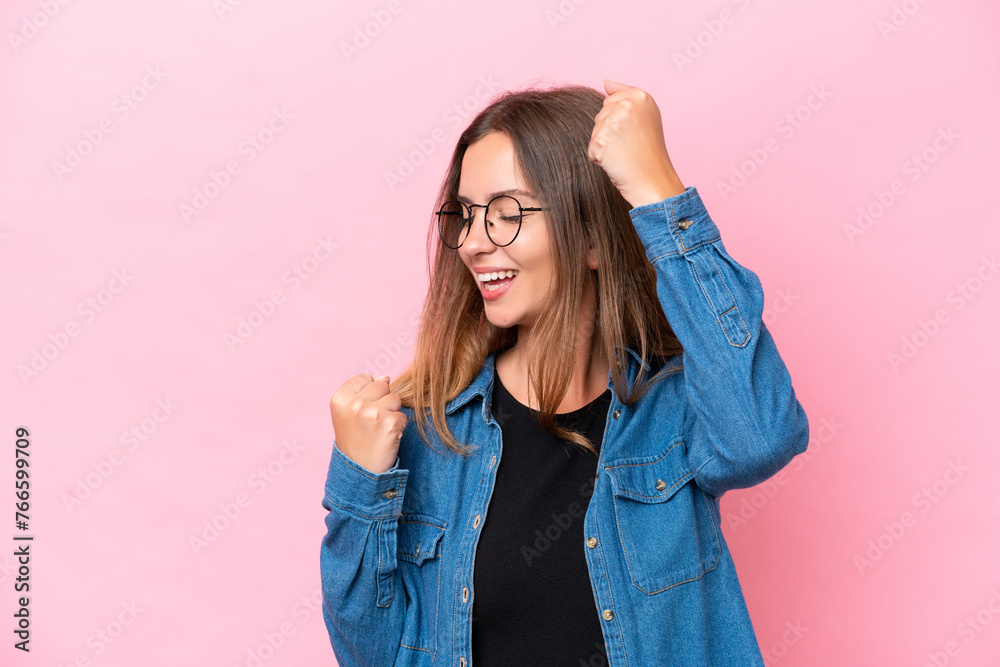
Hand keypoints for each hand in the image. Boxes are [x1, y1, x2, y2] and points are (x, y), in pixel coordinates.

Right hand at [330, 374, 407, 474]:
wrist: (360, 472)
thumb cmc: (355, 441)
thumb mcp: (346, 414)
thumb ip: (362, 392)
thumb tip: (386, 377)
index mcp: (340, 399)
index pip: (365, 378)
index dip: (369, 393)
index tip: (363, 412)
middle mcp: (355, 404)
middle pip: (382, 385)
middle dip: (382, 401)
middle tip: (372, 423)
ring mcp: (372, 413)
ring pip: (395, 399)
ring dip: (392, 413)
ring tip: (379, 430)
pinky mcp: (390, 424)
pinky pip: (403, 415)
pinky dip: (399, 427)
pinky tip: (387, 438)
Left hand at [587, 78, 685, 207]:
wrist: (654, 181)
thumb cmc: (650, 153)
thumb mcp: (645, 116)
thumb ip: (625, 95)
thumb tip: (606, 81)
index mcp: (640, 96)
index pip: (611, 101)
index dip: (620, 121)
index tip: (636, 133)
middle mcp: (627, 105)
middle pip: (601, 114)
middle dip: (610, 131)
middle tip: (630, 146)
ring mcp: (613, 123)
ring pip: (595, 131)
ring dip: (604, 145)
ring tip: (624, 154)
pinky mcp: (600, 141)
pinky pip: (591, 148)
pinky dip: (600, 159)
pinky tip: (616, 163)